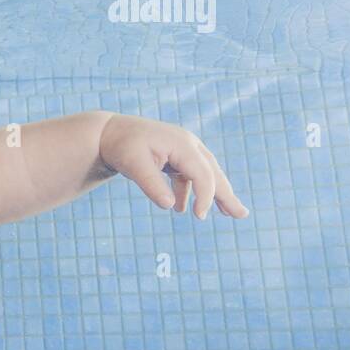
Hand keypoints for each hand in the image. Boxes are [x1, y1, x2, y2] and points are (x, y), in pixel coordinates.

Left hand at [98, 114, 248, 219]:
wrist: (109, 132)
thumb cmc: (121, 146)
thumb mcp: (132, 165)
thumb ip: (151, 185)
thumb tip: (169, 205)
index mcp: (182, 144)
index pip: (202, 174)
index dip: (205, 196)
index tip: (199, 217)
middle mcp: (188, 144)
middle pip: (213, 172)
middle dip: (226, 195)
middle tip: (241, 215)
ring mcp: (184, 149)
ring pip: (205, 173)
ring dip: (215, 194)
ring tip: (228, 213)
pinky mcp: (176, 155)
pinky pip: (189, 175)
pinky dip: (190, 191)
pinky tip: (183, 209)